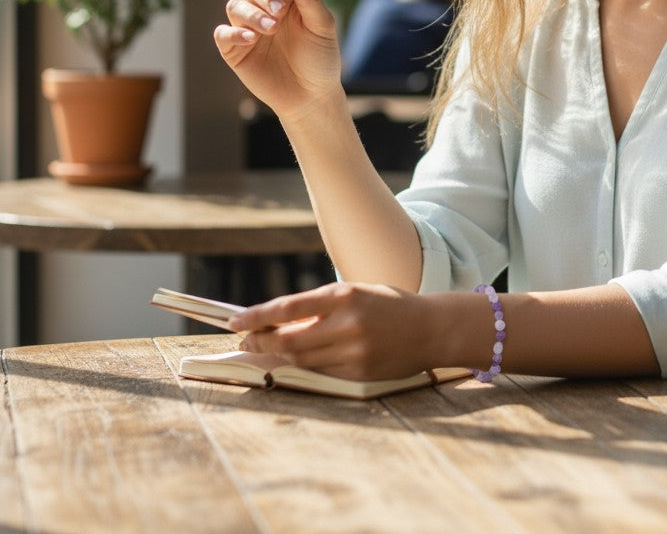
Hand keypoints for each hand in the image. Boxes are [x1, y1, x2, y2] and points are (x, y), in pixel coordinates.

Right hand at [213, 0, 342, 119]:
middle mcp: (265, 8)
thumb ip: (310, 0)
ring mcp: (248, 28)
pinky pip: (222, 33)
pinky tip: (250, 39)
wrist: (311, 96)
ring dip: (252, 14)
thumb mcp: (322, 27)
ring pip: (235, 6)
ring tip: (271, 29)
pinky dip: (233, 32)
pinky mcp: (235, 49)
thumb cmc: (320, 59)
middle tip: (281, 12)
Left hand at [229, 283, 445, 380]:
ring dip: (277, 356)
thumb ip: (321, 308)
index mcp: (345, 296)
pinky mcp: (359, 373)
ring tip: (264, 350)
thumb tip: (279, 325)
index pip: (288, 308)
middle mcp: (347, 324)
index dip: (257, 317)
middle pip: (287, 340)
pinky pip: (321, 372)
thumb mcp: (356, 293)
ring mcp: (354, 351)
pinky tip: (294, 361)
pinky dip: (303, 367)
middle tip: (246, 341)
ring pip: (300, 360)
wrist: (431, 328)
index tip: (236, 322)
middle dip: (261, 342)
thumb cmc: (389, 305)